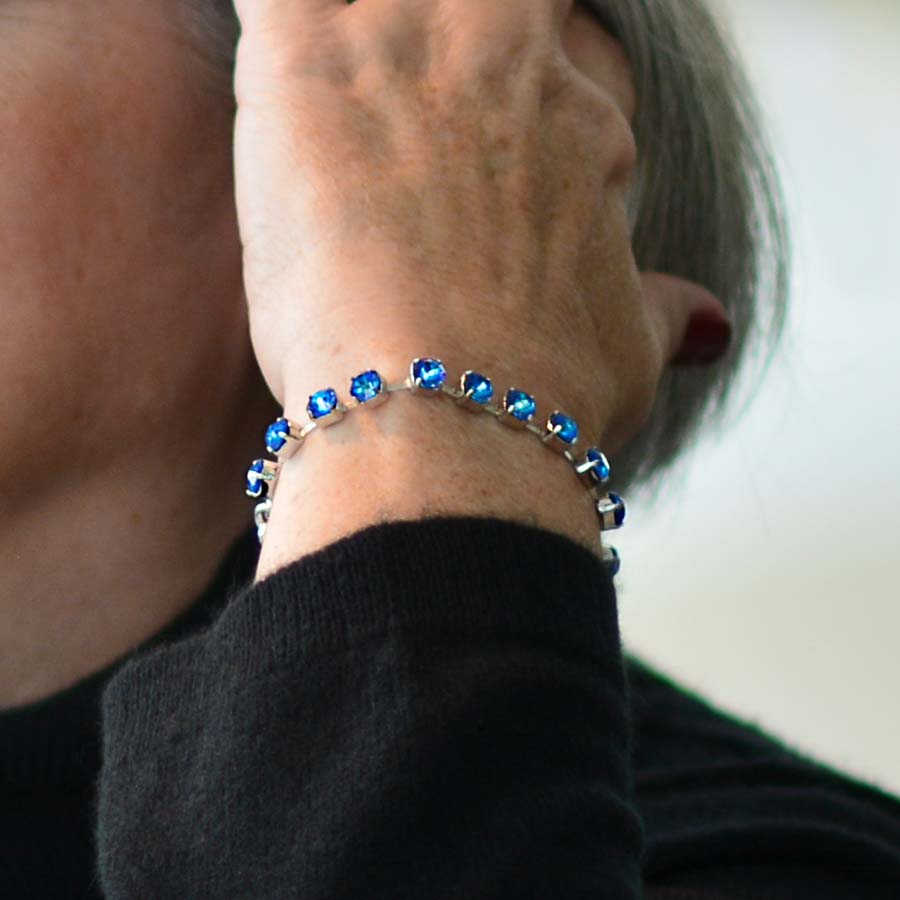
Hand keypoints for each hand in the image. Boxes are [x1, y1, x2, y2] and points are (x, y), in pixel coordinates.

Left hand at [232, 0, 730, 457]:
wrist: (451, 420)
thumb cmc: (542, 401)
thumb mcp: (628, 355)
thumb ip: (664, 314)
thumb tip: (708, 324)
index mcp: (575, 124)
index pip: (554, 58)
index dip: (522, 88)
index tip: (487, 137)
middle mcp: (503, 63)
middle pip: (482, 0)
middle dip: (455, 36)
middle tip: (411, 113)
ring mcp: (406, 47)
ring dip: (356, 34)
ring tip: (340, 118)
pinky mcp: (307, 64)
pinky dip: (268, 24)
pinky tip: (266, 86)